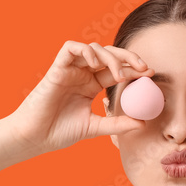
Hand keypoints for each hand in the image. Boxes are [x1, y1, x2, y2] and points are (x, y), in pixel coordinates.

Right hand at [8, 41, 152, 156]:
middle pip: (109, 55)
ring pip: (94, 49)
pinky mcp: (57, 68)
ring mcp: (70, 69)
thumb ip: (117, 124)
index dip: (134, 70)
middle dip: (128, 57)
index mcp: (91, 86)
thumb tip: (143, 123)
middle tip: (143, 68)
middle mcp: (82, 74)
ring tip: (118, 75)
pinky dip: (85, 50)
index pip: (116, 71)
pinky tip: (95, 63)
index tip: (151, 74)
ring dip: (110, 57)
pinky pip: (71, 48)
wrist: (34, 138)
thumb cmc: (59, 132)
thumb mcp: (94, 128)